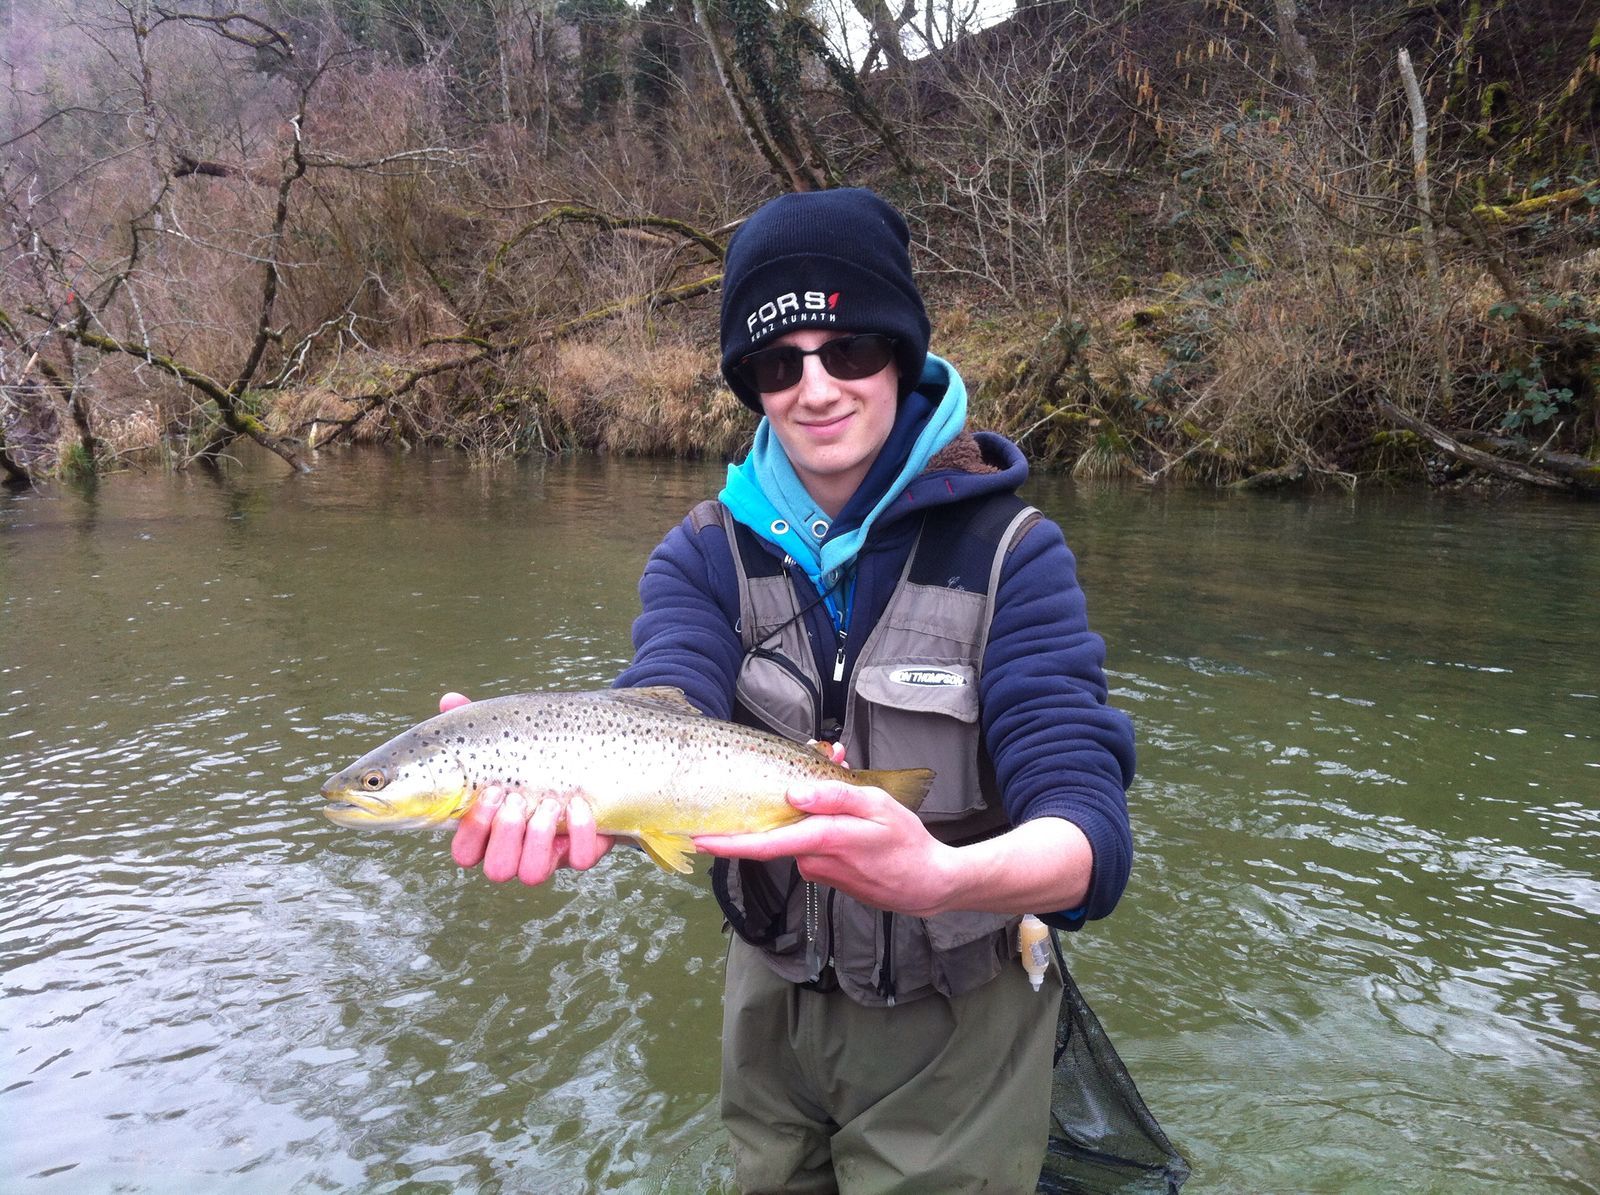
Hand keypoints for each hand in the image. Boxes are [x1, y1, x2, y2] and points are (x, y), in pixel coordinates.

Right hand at [439, 690, 613, 884]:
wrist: (592, 766)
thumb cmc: (535, 758)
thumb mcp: (507, 740)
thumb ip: (477, 726)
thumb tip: (449, 701)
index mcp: (489, 832)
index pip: (465, 853)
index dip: (474, 831)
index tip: (492, 791)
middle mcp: (516, 851)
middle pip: (498, 869)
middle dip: (507, 834)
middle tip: (519, 798)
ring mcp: (550, 856)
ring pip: (533, 873)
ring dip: (539, 838)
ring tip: (550, 802)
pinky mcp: (583, 852)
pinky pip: (579, 859)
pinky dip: (580, 833)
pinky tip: (579, 804)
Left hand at [694, 780, 957, 917]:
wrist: (928, 884)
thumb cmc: (906, 842)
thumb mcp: (876, 806)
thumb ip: (833, 797)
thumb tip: (793, 795)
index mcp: (823, 841)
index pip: (765, 844)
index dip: (729, 843)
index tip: (700, 839)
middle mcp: (814, 861)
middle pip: (782, 829)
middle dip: (784, 803)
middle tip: (815, 766)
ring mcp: (820, 872)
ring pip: (799, 836)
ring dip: (808, 814)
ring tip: (842, 785)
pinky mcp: (827, 877)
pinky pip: (813, 846)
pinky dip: (820, 828)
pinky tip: (847, 819)